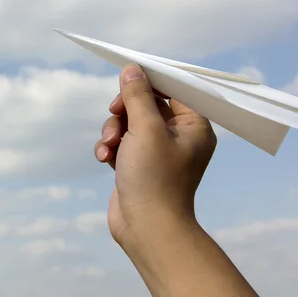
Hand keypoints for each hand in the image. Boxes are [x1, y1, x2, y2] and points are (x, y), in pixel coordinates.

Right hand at [94, 64, 216, 247]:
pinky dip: (111, 146)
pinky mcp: (138, 164)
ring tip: (109, 145)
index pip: (174, 89)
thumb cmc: (155, 178)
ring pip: (129, 123)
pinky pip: (122, 142)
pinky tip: (105, 158)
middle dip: (125, 109)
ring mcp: (157, 151)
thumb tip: (132, 70)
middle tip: (114, 111)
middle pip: (147, 104)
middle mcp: (178, 137)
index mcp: (193, 126)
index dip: (150, 80)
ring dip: (113, 129)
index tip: (128, 75)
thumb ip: (138, 96)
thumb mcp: (145, 129)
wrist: (146, 227)